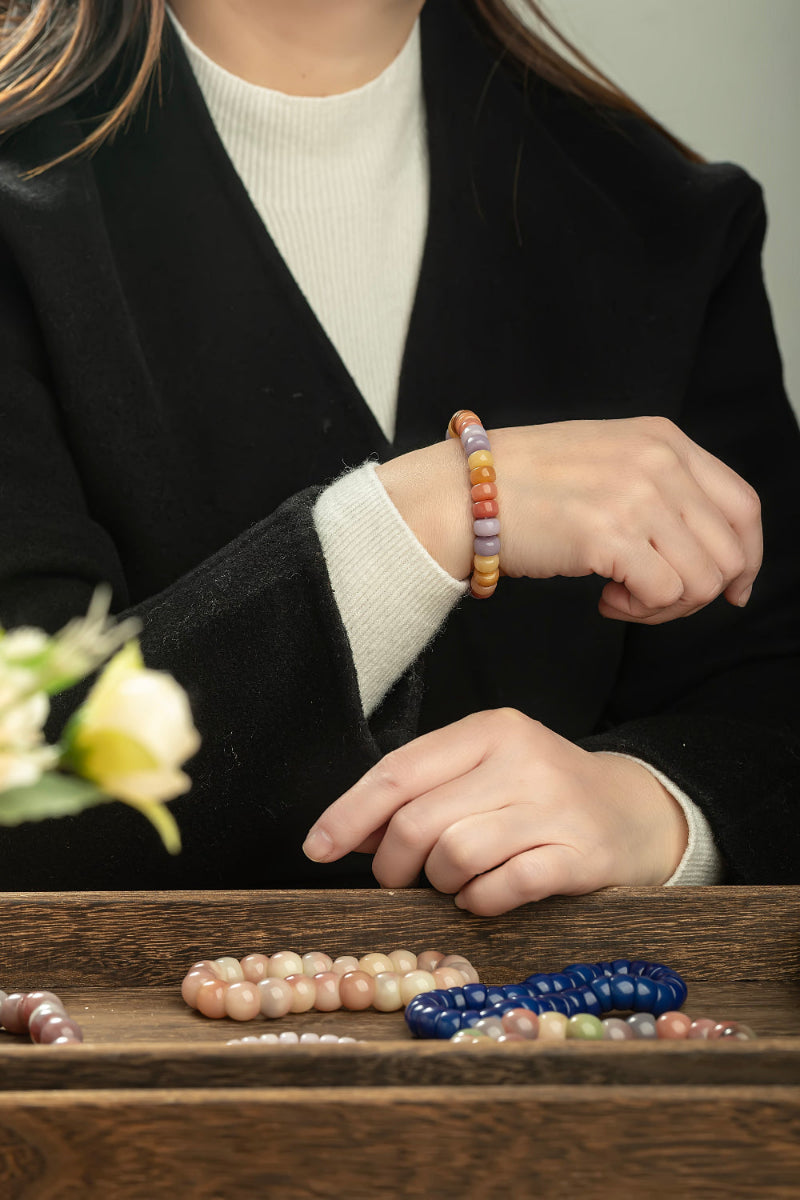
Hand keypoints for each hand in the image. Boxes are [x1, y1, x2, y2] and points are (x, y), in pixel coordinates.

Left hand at [302, 708, 688, 914]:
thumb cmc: (542, 793)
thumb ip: (423, 792)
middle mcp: (522, 760)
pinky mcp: (581, 855)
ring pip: (454, 856)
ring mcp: (555, 807)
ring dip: (439, 884)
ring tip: (455, 883)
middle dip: (393, 864)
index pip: (398, 771)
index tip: (317, 847)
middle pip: (417, 821)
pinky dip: (478, 902)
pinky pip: (501, 888)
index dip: (348, 814)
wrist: (639, 812)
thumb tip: (347, 833)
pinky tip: (484, 897)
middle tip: (400, 880)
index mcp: (490, 730)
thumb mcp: (485, 770)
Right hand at [376, 416, 761, 623]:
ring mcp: (637, 496)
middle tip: (653, 600)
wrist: (464, 492)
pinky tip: (606, 599)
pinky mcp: (611, 535)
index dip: (747, 557)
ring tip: (623, 597)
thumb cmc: (524, 483)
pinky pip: (664, 593)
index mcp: (665, 439)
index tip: (733, 589)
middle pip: (729, 551)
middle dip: (701, 593)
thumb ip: (661, 485)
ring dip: (666, 605)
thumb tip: (707, 546)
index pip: (743, 505)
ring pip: (702, 579)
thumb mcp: (608, 457)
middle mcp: (659, 462)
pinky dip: (640, 610)